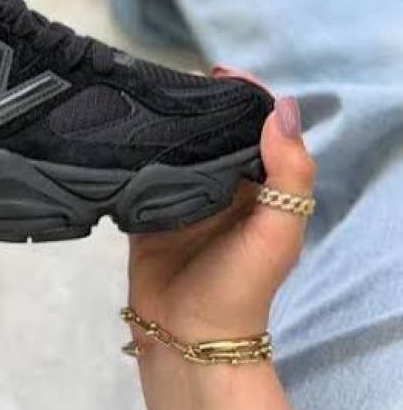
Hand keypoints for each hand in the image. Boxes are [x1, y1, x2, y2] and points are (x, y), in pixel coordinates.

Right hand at [127, 96, 314, 346]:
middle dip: (196, 101)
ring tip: (142, 94)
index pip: (255, 128)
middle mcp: (221, 184)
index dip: (242, 97)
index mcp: (258, 185)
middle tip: (169, 77)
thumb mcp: (278, 232)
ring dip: (163, 121)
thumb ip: (290, 174)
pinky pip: (139, 170)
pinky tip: (119, 127)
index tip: (216, 72)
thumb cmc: (240, 286)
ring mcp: (180, 194)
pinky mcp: (145, 207)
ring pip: (174, 146)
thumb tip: (281, 108)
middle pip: (211, 130)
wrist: (186, 336)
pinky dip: (132, 150)